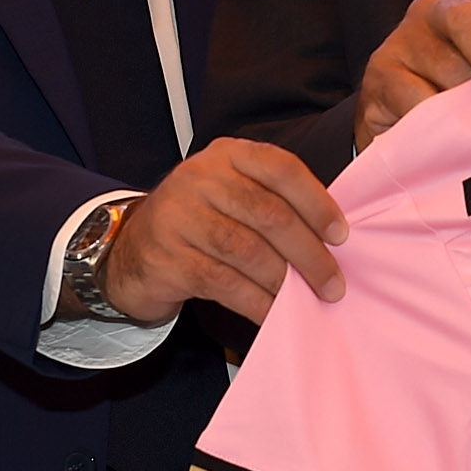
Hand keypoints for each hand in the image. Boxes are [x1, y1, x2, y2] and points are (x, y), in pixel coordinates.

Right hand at [100, 139, 347, 325]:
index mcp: (226, 155)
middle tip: (333, 284)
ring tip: (307, 300)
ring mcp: (180, 217)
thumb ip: (271, 202)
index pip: (280, 168)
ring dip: (285, 281)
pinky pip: (224, 283)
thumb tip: (331, 241)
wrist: (129, 251)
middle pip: (269, 214)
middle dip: (309, 253)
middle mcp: (200, 178)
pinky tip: (274, 315)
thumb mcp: (229, 195)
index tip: (341, 236)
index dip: (316, 202)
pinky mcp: (168, 257)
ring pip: (248, 251)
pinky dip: (256, 303)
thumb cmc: (197, 223)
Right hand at [355, 0, 470, 153]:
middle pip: (469, 21)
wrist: (404, 122)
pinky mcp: (378, 77)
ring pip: (443, 65)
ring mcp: (402, 41)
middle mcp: (436, 11)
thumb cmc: (468, 96)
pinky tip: (452, 141)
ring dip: (470, 102)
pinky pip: (411, 97)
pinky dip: (435, 121)